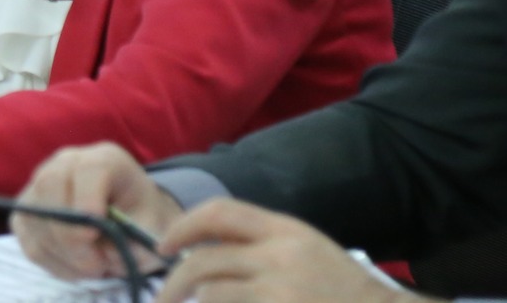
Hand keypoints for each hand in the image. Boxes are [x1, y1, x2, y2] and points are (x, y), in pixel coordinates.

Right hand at [13, 143, 184, 281]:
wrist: (128, 220)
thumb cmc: (141, 219)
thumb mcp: (154, 229)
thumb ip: (139, 243)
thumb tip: (109, 254)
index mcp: (105, 159)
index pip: (87, 170)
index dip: (86, 200)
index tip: (94, 233)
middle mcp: (67, 162)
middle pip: (50, 186)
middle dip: (69, 234)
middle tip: (96, 265)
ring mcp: (41, 184)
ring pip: (35, 217)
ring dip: (63, 254)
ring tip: (94, 267)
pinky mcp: (27, 211)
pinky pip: (29, 239)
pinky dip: (53, 262)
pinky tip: (77, 266)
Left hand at [153, 199, 432, 302]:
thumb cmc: (345, 289)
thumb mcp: (306, 249)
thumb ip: (261, 243)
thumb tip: (205, 249)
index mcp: (285, 229)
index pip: (219, 213)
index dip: (182, 227)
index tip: (164, 246)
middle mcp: (280, 256)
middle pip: (205, 261)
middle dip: (173, 282)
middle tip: (161, 297)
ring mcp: (281, 291)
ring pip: (213, 294)